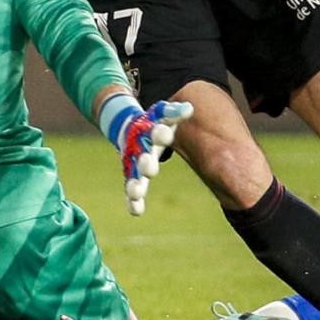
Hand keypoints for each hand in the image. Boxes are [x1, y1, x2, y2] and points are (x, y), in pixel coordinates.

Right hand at [116, 100, 192, 215]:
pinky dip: (133, 201)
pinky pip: (131, 190)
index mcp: (149, 132)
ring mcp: (134, 164)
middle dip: (146, 163)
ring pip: (134, 177)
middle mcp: (140, 149)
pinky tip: (136, 211)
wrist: (130, 128)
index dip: (160, 133)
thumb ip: (176, 112)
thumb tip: (189, 108)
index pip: (155, 131)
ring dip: (135, 185)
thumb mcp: (164, 114)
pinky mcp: (132, 177)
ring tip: (137, 193)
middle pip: (143, 157)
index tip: (165, 133)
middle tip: (150, 168)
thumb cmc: (154, 122)